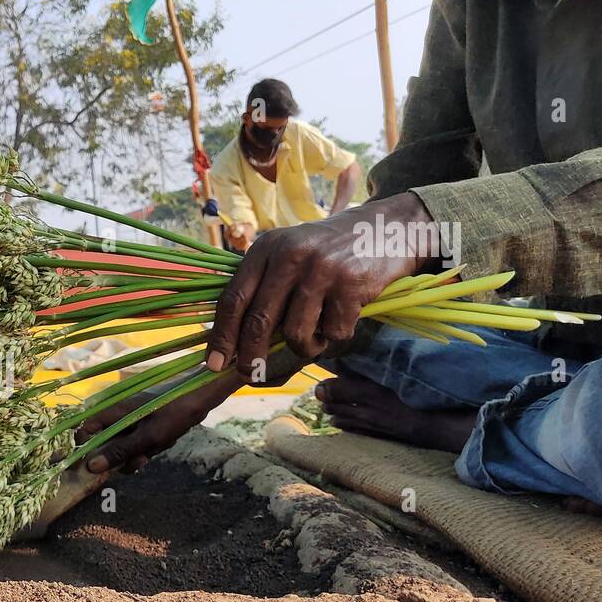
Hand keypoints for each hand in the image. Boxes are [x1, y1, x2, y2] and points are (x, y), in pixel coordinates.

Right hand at [79, 373, 243, 473]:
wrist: (201, 396)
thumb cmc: (174, 413)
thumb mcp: (148, 437)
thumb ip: (119, 452)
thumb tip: (91, 467)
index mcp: (113, 410)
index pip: (85, 431)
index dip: (87, 450)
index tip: (96, 468)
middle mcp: (117, 413)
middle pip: (104, 442)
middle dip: (121, 456)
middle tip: (142, 458)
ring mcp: (129, 418)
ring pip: (121, 445)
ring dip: (136, 453)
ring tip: (155, 449)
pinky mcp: (140, 422)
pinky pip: (135, 441)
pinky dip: (145, 447)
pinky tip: (160, 444)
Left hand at [206, 192, 431, 375]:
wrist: (387, 228)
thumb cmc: (328, 251)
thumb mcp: (288, 252)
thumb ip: (262, 286)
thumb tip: (233, 341)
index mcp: (266, 248)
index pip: (233, 299)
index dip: (221, 336)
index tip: (214, 364)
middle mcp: (290, 256)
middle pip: (259, 321)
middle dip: (251, 356)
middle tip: (251, 373)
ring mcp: (321, 270)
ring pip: (295, 333)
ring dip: (303, 347)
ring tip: (313, 338)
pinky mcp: (351, 285)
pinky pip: (333, 332)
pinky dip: (335, 336)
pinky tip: (341, 320)